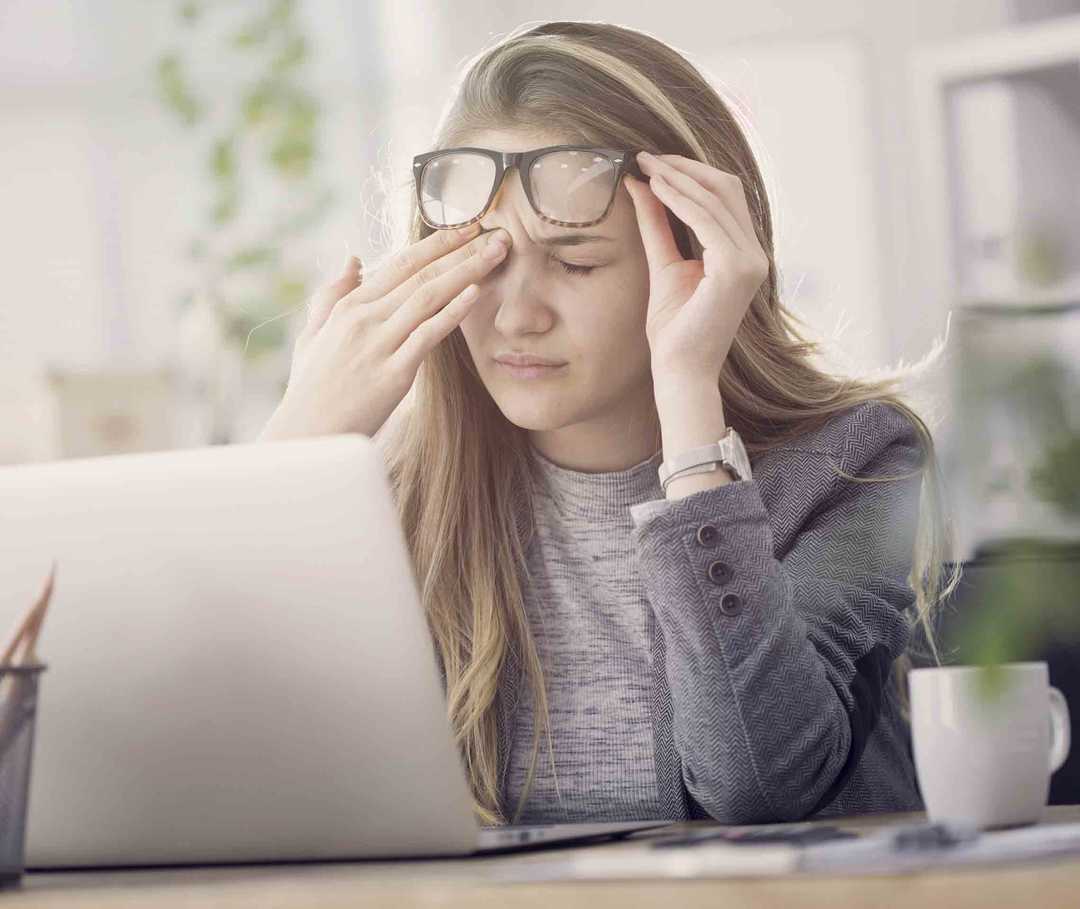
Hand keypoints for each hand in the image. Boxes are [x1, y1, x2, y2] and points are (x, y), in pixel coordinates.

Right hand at [258, 224, 510, 441]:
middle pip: (421, 274)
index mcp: (349, 306)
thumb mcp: (313, 335)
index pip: (400, 263)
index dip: (436, 243)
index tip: (465, 227)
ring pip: (429, 296)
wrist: (306, 434)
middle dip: (461, 249)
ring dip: (467, 270)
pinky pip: (428, 335)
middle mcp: (364, 318)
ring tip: (497, 252)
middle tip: (497, 232)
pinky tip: (476, 292)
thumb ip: (331, 295)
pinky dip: (453, 311)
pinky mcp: (393, 374)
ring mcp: (379, 344)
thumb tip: (352, 259)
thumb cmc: (311, 389)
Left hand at [624, 152, 768, 383]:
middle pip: (726, 188)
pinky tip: (655, 188)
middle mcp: (755, 254)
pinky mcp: (737, 270)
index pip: (724, 197)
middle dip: (685, 167)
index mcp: (743, 254)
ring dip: (679, 178)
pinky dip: (680, 200)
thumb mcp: (663, 264)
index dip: (690, 173)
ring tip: (646, 166)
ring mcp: (750, 262)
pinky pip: (707, 221)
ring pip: (717, 199)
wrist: (679, 370)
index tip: (653, 161)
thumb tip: (641, 184)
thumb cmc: (674, 329)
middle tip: (646, 156)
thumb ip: (657, 225)